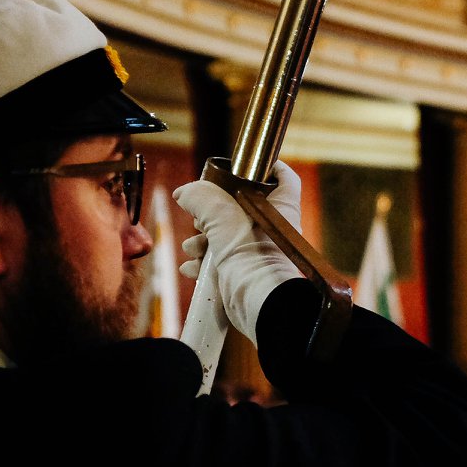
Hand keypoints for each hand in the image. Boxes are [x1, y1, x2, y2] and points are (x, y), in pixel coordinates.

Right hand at [172, 161, 302, 265]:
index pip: (282, 177)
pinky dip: (202, 263)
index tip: (243, 164)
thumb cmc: (252, 256)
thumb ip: (201, 197)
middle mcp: (270, 228)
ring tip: (196, 248)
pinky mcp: (243, 272)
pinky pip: (218, 261)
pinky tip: (193, 267)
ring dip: (202, 241)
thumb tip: (184, 193)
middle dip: (212, 212)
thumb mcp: (222, 216)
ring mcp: (257, 251)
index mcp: (278, 207)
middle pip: (239, 206)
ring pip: (224, 235)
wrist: (258, 301)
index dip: (266, 167)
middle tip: (202, 219)